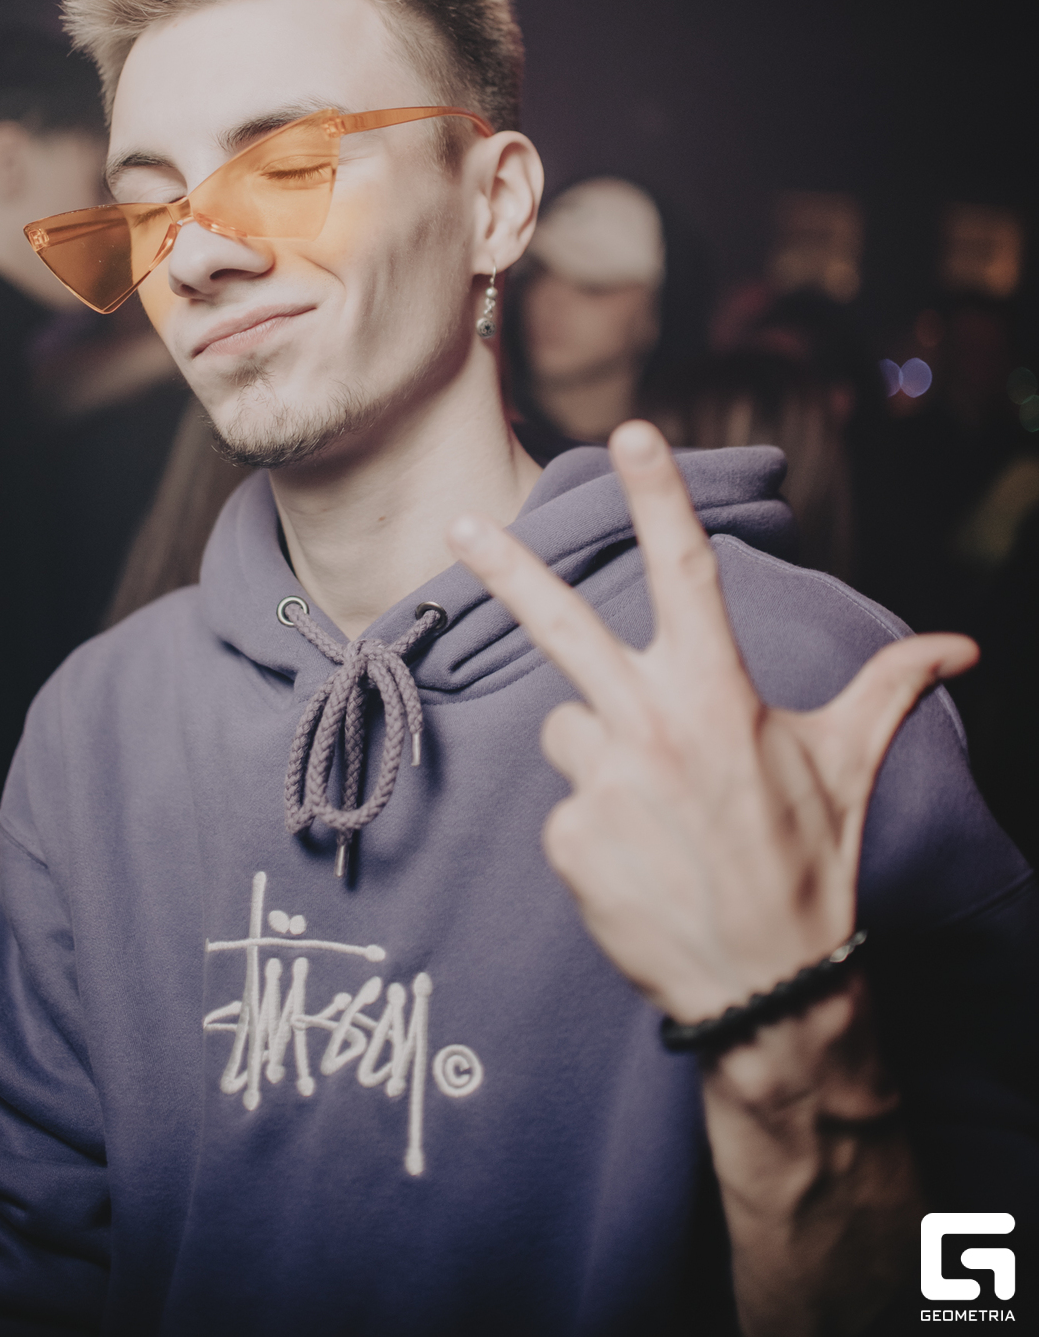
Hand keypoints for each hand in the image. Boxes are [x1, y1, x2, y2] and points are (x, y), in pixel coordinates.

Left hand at [449, 420, 976, 1025]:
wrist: (768, 991)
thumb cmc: (810, 863)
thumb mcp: (848, 766)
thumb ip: (891, 689)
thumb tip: (965, 648)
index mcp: (718, 696)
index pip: (687, 573)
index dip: (659, 497)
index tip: (631, 433)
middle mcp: (652, 728)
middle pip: (563, 626)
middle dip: (507, 568)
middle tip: (459, 520)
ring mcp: (603, 786)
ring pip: (569, 728)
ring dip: (601, 754)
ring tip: (658, 812)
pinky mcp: (567, 842)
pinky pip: (565, 805)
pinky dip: (594, 824)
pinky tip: (638, 860)